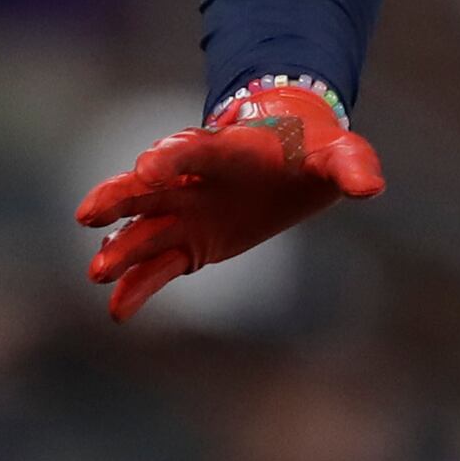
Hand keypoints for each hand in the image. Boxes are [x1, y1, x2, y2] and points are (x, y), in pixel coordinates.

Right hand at [73, 82, 382, 320]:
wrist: (290, 159)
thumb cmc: (312, 151)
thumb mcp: (338, 154)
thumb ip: (350, 166)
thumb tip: (370, 187)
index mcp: (227, 149)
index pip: (194, 150)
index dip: (171, 156)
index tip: (145, 166)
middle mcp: (195, 180)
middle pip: (150, 187)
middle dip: (121, 198)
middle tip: (89, 212)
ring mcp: (186, 212)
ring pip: (145, 229)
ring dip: (122, 249)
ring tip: (97, 272)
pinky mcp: (189, 243)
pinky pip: (158, 267)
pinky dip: (138, 286)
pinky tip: (118, 311)